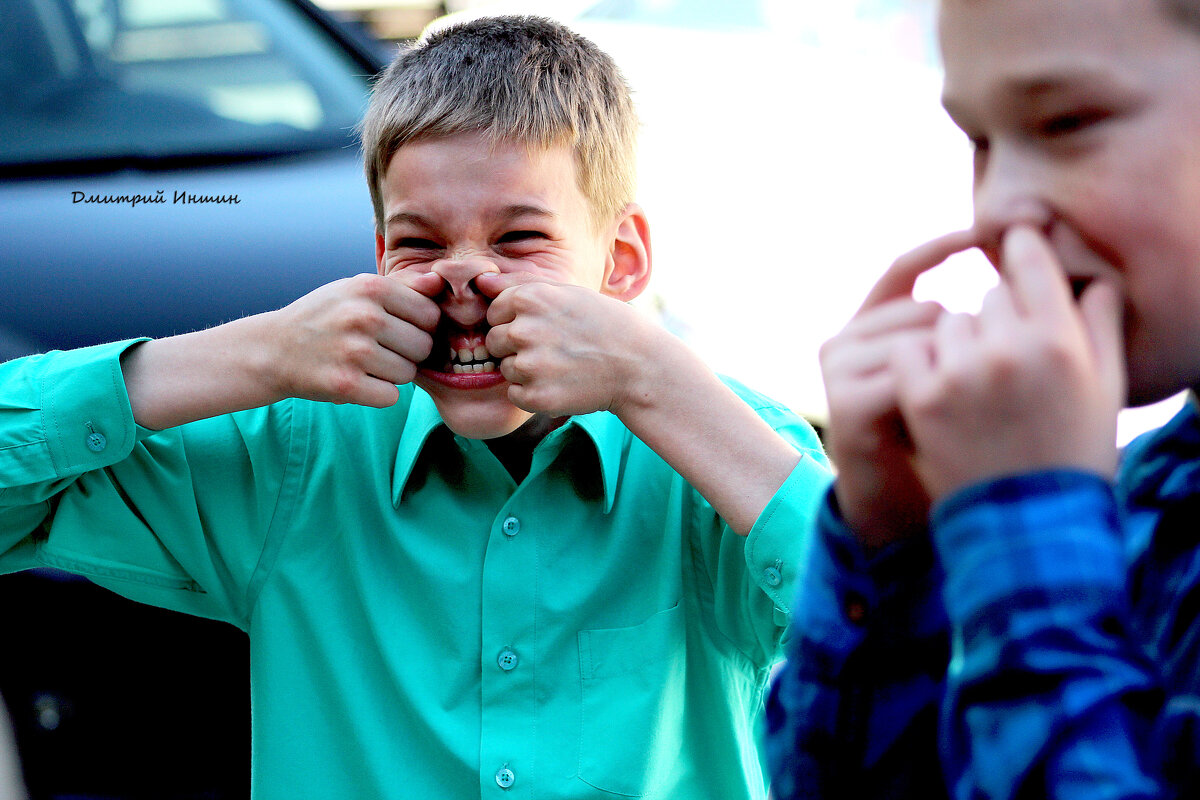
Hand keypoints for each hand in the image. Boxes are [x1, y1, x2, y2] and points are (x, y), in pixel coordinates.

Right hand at [267, 270, 442, 406]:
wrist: (273, 349)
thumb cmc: (325, 317)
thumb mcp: (357, 290)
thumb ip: (403, 287)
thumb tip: (439, 282)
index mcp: (371, 287)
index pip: (430, 315)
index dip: (418, 327)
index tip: (395, 329)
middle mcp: (364, 316)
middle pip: (423, 347)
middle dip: (407, 353)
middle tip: (377, 349)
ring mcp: (354, 351)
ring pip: (408, 374)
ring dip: (392, 375)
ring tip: (364, 363)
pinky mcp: (346, 385)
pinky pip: (391, 397)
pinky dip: (378, 394)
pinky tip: (357, 380)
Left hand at [476, 272, 652, 416]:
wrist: (639, 365)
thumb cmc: (603, 323)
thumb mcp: (566, 292)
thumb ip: (519, 285)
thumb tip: (480, 281)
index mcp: (528, 298)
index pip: (494, 311)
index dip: (516, 319)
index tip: (545, 325)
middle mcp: (523, 330)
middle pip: (494, 341)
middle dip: (516, 345)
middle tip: (554, 348)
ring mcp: (529, 366)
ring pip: (505, 369)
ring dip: (526, 370)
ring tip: (561, 365)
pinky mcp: (537, 397)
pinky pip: (515, 394)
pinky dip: (533, 393)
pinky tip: (560, 383)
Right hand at [821, 231, 974, 548]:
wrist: (900, 511)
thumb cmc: (940, 443)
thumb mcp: (954, 375)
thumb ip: (962, 328)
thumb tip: (1009, 270)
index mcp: (869, 328)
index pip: (902, 268)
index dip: (942, 247)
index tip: (986, 234)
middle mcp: (845, 341)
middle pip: (923, 309)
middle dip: (966, 339)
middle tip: (988, 386)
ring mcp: (840, 369)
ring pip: (920, 340)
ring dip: (954, 374)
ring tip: (962, 415)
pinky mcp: (847, 401)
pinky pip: (912, 375)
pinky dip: (939, 396)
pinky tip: (945, 421)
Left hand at [891, 225, 1124, 500]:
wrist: (1027, 521)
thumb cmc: (1073, 452)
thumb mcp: (1104, 387)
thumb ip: (1098, 324)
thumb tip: (1092, 280)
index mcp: (1060, 339)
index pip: (1031, 263)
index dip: (1021, 248)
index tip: (1013, 243)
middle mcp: (1009, 348)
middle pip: (989, 297)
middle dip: (995, 319)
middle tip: (1003, 359)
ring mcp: (961, 371)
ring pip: (947, 320)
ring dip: (956, 341)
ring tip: (975, 384)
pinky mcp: (922, 396)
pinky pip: (910, 349)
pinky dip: (918, 362)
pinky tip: (936, 387)